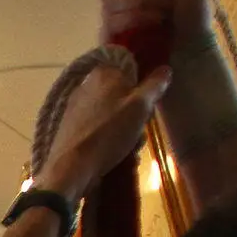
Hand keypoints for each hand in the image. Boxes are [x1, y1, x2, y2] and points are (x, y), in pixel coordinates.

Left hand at [36, 60, 168, 203]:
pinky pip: (99, 128)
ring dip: (125, 131)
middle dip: (135, 115)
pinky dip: (109, 139)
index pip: (132, 72)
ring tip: (129, 148)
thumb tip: (165, 69)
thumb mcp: (141, 106)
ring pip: (112, 115)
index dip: (143, 89)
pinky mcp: (71, 127)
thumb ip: (154, 85)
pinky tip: (115, 155)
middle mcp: (86, 85)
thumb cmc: (110, 132)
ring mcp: (76, 107)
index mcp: (103, 72)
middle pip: (122, 96)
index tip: (147, 107)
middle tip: (139, 132)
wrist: (73, 167)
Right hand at [101, 0, 204, 56]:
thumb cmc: (193, 14)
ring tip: (166, 12)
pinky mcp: (112, 42)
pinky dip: (135, 17)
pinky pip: (111, 22)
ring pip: (110, 2)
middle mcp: (121, 1)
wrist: (196, 47)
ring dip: (143, 2)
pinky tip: (155, 22)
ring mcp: (114, 22)